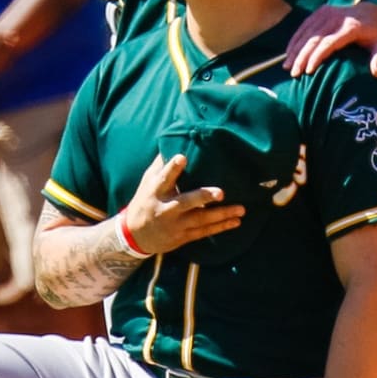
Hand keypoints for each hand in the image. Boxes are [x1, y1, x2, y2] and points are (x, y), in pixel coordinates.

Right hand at [122, 154, 244, 254]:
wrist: (135, 236)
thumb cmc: (144, 200)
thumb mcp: (147, 181)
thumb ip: (161, 165)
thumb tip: (174, 141)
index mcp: (155, 192)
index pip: (163, 178)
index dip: (172, 168)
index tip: (182, 157)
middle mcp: (166, 209)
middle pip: (186, 202)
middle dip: (203, 197)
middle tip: (221, 192)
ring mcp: (175, 224)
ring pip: (200, 220)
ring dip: (221, 215)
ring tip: (240, 209)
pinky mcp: (183, 236)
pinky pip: (204, 232)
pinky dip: (220, 227)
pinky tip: (236, 221)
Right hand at [286, 2, 376, 77]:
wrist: (374, 10)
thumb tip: (376, 73)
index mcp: (350, 26)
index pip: (329, 42)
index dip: (317, 56)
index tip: (308, 71)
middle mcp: (336, 17)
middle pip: (314, 38)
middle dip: (302, 56)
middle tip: (294, 73)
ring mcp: (327, 12)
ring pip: (306, 32)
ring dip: (295, 49)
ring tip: (287, 66)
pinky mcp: (321, 11)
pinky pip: (305, 26)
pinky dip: (296, 39)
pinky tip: (289, 53)